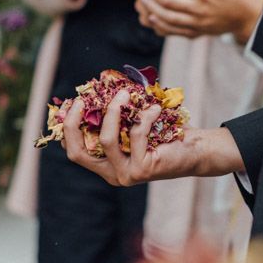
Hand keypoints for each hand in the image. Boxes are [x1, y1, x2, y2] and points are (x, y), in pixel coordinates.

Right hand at [61, 90, 243, 185]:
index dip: (67, 127)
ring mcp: (125, 175)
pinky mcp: (142, 170)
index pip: (74, 150)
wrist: (195, 150)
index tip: (74, 102)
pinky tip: (155, 108)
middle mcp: (111, 174)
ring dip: (113, 111)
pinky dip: (144, 116)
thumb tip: (97, 87)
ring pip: (106, 140)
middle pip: (77, 153)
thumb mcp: (133, 122)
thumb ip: (114, 114)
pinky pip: (135, 134)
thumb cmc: (164, 133)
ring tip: (125, 92)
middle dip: (73, 123)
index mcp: (105, 165)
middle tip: (81, 99)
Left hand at [136, 0, 262, 41]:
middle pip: (167, 2)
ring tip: (144, 0)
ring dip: (151, 8)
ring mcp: (195, 24)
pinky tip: (152, 17)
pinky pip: (171, 32)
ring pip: (166, 18)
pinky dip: (158, 25)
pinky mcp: (194, 33)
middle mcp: (198, 10)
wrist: (243, 16)